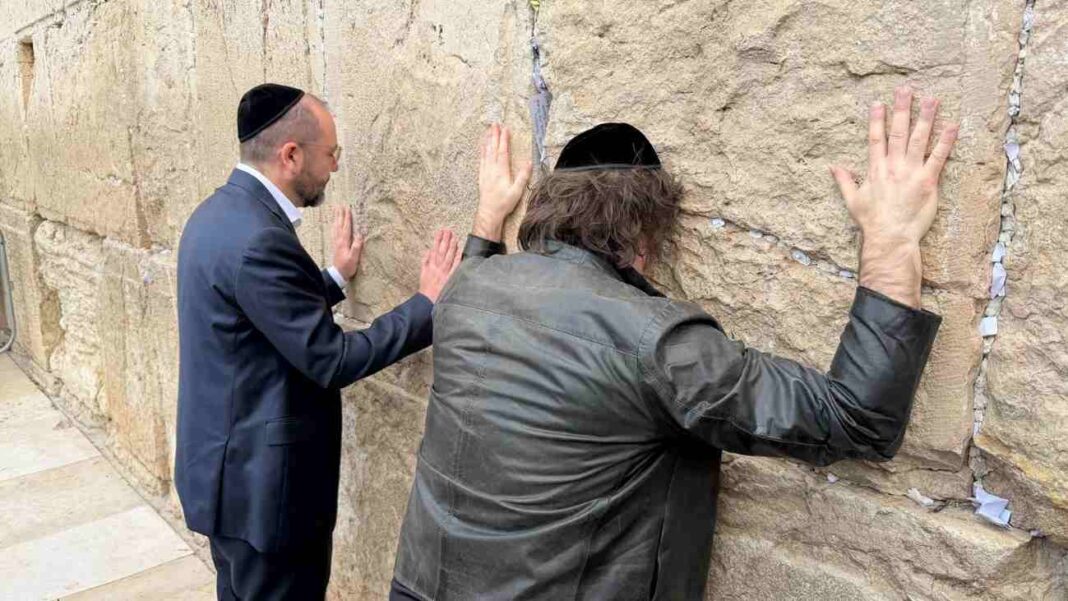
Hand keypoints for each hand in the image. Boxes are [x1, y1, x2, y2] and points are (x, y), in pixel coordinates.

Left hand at [332, 205, 363, 280]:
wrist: (337, 274)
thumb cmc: (347, 267)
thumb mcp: (353, 258)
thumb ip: (356, 246)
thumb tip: (360, 235)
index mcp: (344, 241)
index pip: (346, 226)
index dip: (347, 217)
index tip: (348, 208)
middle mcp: (338, 240)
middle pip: (339, 224)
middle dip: (341, 214)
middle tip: (341, 205)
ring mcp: (336, 242)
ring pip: (336, 227)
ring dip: (336, 218)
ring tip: (336, 210)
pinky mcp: (335, 245)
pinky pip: (334, 232)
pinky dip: (334, 225)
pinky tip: (334, 223)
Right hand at [419, 229, 461, 302]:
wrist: (427, 301)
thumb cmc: (425, 288)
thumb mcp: (422, 273)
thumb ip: (425, 261)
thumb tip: (428, 250)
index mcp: (430, 265)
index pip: (435, 249)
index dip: (438, 240)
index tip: (440, 231)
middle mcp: (437, 267)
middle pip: (442, 251)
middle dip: (445, 240)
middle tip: (448, 230)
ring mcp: (444, 272)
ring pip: (448, 256)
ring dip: (451, 246)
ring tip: (454, 236)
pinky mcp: (449, 278)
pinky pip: (454, 267)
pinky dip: (456, 258)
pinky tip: (459, 250)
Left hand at [474, 124, 532, 241]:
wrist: (489, 212)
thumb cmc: (503, 203)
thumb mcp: (517, 191)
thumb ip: (523, 176)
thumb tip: (528, 163)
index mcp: (501, 171)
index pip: (503, 151)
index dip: (504, 139)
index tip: (505, 129)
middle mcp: (492, 169)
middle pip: (493, 148)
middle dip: (494, 135)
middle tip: (494, 124)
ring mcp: (486, 172)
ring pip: (486, 152)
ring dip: (488, 140)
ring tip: (488, 131)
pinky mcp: (482, 176)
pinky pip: (481, 159)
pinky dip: (482, 151)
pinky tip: (482, 147)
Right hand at [831, 86, 958, 307]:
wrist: (890, 237)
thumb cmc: (871, 222)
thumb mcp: (852, 200)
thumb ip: (844, 181)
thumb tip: (832, 167)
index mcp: (875, 170)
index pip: (876, 139)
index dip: (877, 120)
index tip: (879, 103)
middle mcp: (893, 166)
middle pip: (898, 132)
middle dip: (902, 109)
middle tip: (906, 89)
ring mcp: (911, 172)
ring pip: (919, 139)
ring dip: (926, 117)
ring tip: (932, 99)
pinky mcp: (928, 182)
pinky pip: (939, 157)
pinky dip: (946, 141)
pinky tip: (953, 125)